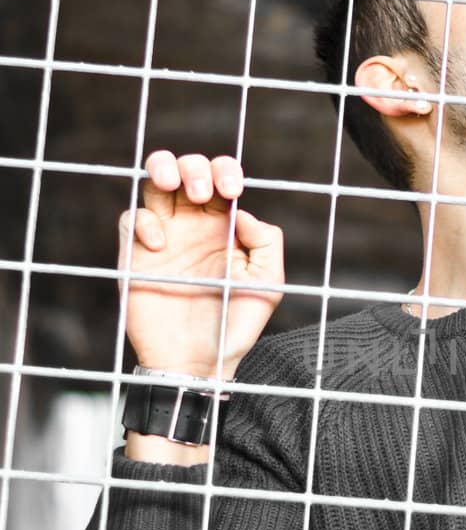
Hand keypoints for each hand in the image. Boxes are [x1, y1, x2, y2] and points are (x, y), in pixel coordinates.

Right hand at [117, 150, 283, 379]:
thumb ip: (267, 243)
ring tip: (173, 183)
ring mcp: (163, 237)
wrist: (197, 362)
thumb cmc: (234, 327)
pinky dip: (144, 221)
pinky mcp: (136, 255)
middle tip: (203, 193)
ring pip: (154, 182)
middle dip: (194, 167)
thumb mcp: (268, 285)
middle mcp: (193, 226)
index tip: (232, 190)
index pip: (221, 179)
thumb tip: (243, 214)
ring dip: (162, 169)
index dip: (225, 170)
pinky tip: (160, 245)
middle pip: (186, 170)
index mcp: (225, 228)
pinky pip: (132, 219)